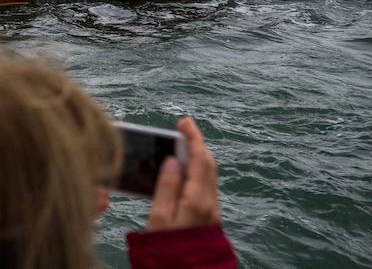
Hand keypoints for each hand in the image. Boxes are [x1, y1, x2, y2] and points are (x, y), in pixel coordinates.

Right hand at [146, 116, 221, 231]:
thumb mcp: (159, 217)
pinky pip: (206, 186)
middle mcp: (210, 203)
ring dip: (197, 157)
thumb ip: (166, 186)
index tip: (184, 121)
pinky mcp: (209, 217)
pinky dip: (197, 171)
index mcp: (197, 199)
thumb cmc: (166, 249)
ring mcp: (212, 210)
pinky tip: (182, 172)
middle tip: (181, 130)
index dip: (193, 137)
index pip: (200, 159)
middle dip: (197, 144)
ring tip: (179, 147)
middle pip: (209, 164)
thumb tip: (172, 160)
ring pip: (210, 175)